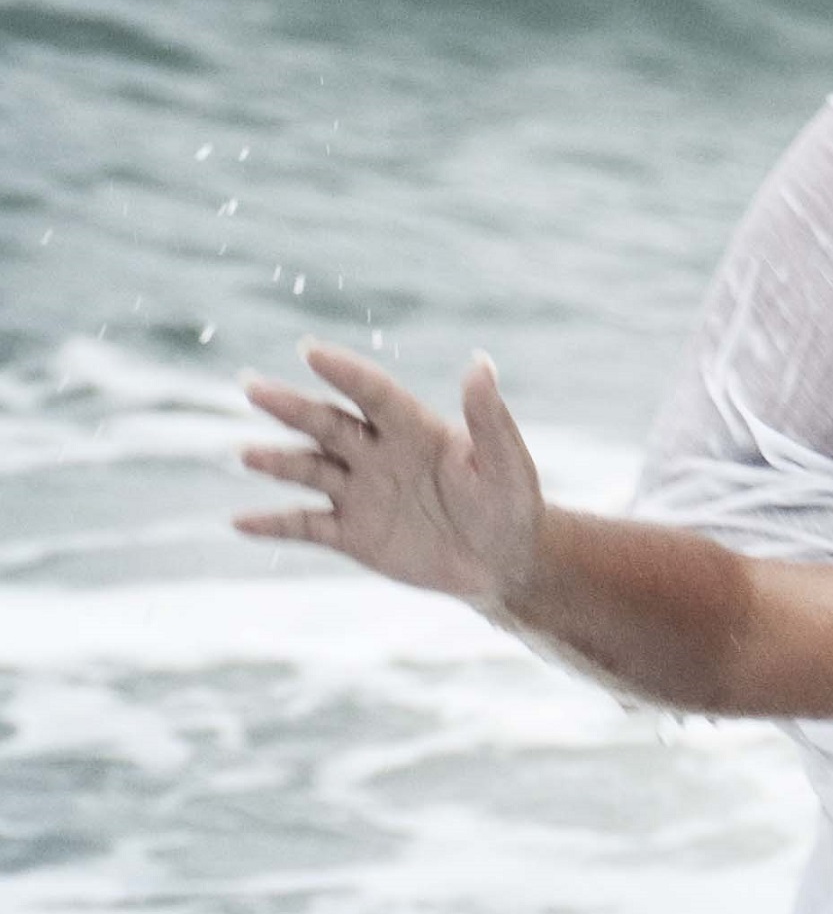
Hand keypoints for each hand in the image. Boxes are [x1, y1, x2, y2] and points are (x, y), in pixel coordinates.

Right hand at [236, 343, 541, 607]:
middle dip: (291, 408)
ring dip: (279, 462)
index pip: (373, 394)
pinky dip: (275, 525)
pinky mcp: (352, 534)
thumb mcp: (507, 464)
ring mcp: (360, 492)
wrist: (503, 562)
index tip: (311, 351)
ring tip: (248, 456)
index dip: (345, 373)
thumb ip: (490, 419)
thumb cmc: (511, 504)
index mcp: (413, 428)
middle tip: (253, 387)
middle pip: (327, 424)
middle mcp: (377, 453)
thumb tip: (480, 363)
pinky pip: (306, 527)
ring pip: (310, 471)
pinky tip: (240, 523)